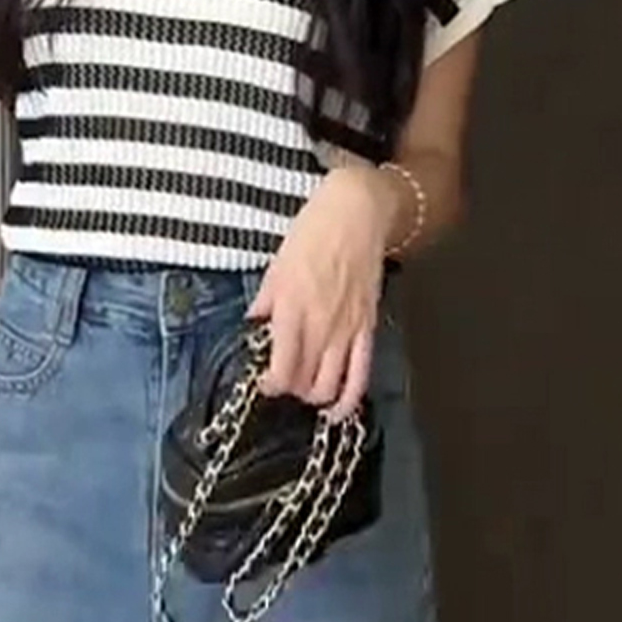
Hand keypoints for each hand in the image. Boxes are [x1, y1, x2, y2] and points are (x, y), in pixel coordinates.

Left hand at [248, 164, 402, 421]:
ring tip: (306, 390)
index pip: (281, 369)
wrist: (357, 212)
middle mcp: (319, 325)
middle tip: (284, 378)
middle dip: (290, 389)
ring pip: (330, 386)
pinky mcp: (368, 326)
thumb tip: (254, 323)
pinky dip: (350, 399)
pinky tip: (338, 410)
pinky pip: (361, 374)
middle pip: (303, 382)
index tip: (264, 380)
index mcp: (291, 308)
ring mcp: (347, 329)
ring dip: (315, 397)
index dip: (270, 385)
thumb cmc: (313, 230)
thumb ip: (266, 300)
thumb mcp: (277, 262)